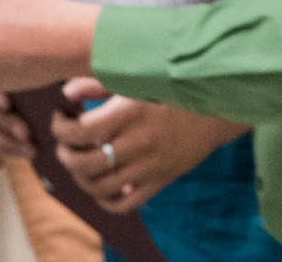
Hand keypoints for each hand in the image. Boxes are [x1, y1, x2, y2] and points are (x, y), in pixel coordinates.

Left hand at [51, 79, 249, 213]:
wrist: (221, 106)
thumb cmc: (176, 87)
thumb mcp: (140, 78)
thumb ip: (101, 82)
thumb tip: (67, 93)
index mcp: (132, 111)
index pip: (80, 132)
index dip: (61, 128)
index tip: (62, 119)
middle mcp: (139, 141)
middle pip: (83, 163)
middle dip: (65, 154)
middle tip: (67, 143)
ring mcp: (150, 165)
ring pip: (98, 186)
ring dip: (80, 177)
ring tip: (82, 162)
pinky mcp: (161, 180)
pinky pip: (122, 203)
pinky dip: (104, 199)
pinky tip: (102, 183)